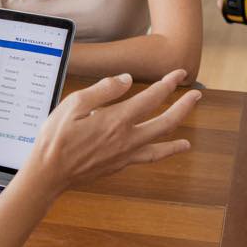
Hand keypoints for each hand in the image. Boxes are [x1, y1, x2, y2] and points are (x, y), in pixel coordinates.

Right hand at [25, 71, 197, 199]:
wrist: (49, 172)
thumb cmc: (57, 136)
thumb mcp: (74, 103)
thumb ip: (103, 90)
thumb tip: (126, 80)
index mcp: (117, 119)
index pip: (152, 97)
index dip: (169, 84)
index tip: (179, 74)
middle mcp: (127, 138)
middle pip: (166, 122)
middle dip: (184, 107)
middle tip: (197, 96)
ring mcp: (125, 154)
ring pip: (161, 145)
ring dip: (178, 137)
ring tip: (188, 140)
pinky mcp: (119, 165)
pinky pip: (147, 158)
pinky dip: (161, 154)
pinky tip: (165, 152)